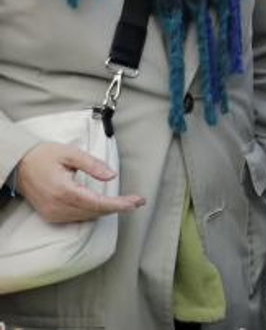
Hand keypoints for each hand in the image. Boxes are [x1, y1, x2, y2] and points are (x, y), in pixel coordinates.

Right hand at [15, 142, 144, 223]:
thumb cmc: (45, 156)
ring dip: (106, 210)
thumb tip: (112, 176)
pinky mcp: (51, 216)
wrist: (20, 165)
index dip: (119, 204)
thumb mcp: (71, 154)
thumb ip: (93, 165)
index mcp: (64, 190)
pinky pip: (77, 218)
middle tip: (138, 201)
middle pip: (95, 212)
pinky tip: (104, 205)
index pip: (97, 203)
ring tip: (125, 203)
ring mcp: (53, 214)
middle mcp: (58, 206)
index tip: (136, 202)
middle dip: (118, 207)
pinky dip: (93, 212)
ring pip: (87, 217)